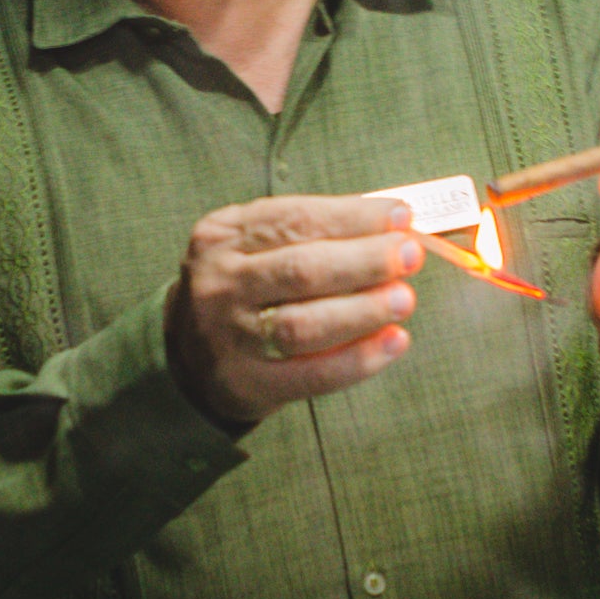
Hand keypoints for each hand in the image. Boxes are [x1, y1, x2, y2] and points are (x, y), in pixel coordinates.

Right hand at [167, 194, 423, 424]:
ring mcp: (231, 336)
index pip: (294, 219)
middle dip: (364, 261)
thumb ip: (316, 232)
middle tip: (410, 255)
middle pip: (300, 269)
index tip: (401, 216)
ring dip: (362, 311)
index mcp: (222, 236)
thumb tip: (395, 225)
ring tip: (403, 299)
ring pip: (303, 325)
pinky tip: (393, 341)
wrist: (189, 354)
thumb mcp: (258, 245)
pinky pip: (311, 375)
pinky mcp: (248, 382)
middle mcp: (220, 282)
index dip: (353, 217)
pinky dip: (359, 359)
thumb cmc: (245, 287)